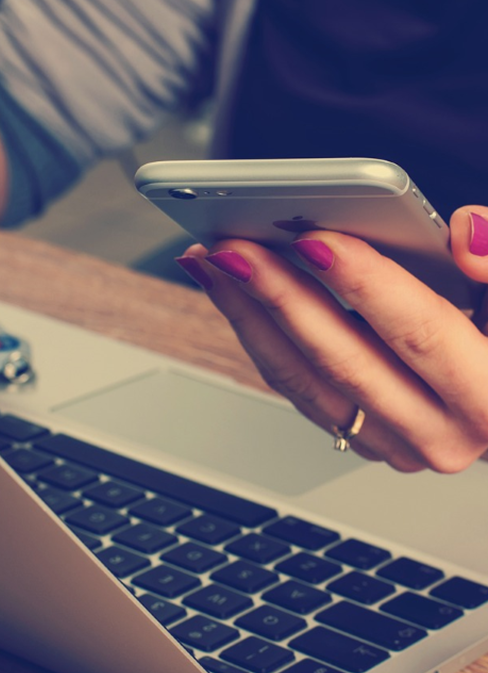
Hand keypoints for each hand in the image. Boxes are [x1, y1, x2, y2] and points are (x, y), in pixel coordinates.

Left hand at [176, 206, 487, 472]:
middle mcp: (437, 433)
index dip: (365, 283)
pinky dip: (257, 335)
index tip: (312, 240)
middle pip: (340, 360)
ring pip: (301, 379)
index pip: (419, 333)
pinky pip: (294, 386)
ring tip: (211, 263)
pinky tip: (232, 293)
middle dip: (278, 296)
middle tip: (232, 248)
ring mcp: (389, 442)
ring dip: (248, 316)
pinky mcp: (356, 434)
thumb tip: (465, 231)